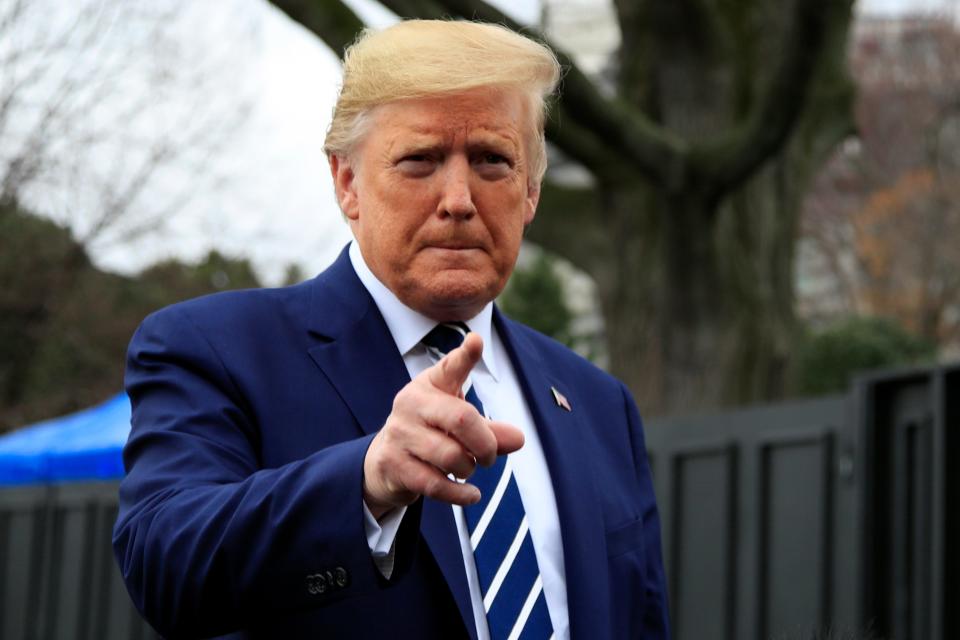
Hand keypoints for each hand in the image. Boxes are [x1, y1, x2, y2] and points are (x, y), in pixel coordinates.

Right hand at [362, 332, 523, 518]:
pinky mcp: (392, 464)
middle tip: (490, 456)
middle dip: (486, 443)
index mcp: (430, 384)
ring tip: (466, 468)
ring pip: (451, 456)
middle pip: (461, 418)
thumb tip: (518, 439)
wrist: (385, 462)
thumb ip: (490, 430)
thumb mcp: (459, 425)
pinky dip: (460, 493)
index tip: (476, 341)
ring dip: (468, 468)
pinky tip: (472, 495)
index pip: (450, 367)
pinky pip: (435, 484)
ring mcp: (399, 433)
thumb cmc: (431, 433)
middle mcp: (410, 403)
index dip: (465, 356)